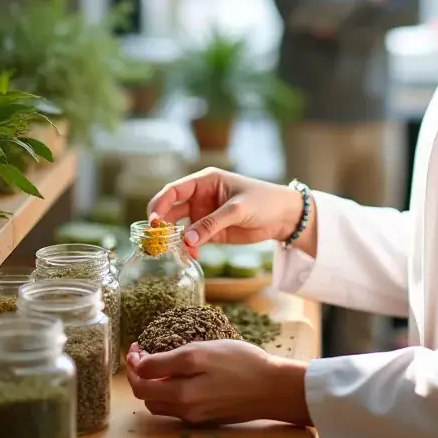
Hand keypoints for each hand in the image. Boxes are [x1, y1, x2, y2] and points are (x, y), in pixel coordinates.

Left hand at [126, 339, 310, 425]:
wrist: (273, 388)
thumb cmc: (241, 363)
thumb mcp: (202, 352)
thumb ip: (167, 361)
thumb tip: (140, 366)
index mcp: (181, 390)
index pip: (141, 380)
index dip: (133, 361)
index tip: (135, 346)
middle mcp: (183, 408)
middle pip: (146, 395)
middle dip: (137, 375)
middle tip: (141, 354)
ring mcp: (194, 416)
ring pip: (159, 404)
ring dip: (151, 387)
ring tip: (158, 365)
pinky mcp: (205, 419)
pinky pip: (176, 409)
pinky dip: (168, 394)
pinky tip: (178, 378)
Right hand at [148, 168, 307, 252]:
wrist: (284, 216)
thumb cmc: (264, 201)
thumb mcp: (237, 209)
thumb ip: (212, 224)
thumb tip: (186, 241)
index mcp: (204, 181)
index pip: (173, 190)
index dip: (159, 204)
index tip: (153, 222)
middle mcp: (200, 197)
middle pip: (171, 209)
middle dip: (162, 225)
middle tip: (157, 242)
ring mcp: (204, 215)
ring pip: (180, 227)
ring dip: (174, 239)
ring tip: (175, 252)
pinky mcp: (211, 232)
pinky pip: (193, 240)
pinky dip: (189, 249)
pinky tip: (192, 257)